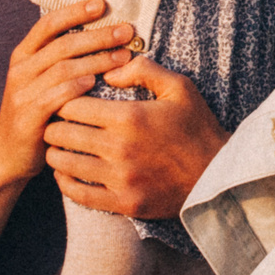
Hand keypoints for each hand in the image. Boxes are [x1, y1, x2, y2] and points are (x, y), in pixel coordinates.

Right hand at [0, 0, 134, 182]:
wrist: (8, 154)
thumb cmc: (36, 112)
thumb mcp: (40, 81)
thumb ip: (61, 60)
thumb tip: (100, 35)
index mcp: (24, 55)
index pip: (48, 24)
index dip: (74, 11)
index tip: (102, 3)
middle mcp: (20, 70)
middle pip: (62, 44)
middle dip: (97, 35)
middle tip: (126, 31)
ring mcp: (21, 93)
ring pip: (62, 68)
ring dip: (96, 60)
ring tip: (123, 56)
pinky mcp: (27, 116)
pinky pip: (55, 96)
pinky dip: (76, 87)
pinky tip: (96, 82)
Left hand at [44, 59, 229, 220]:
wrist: (219, 176)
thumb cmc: (198, 128)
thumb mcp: (179, 87)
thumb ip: (143, 70)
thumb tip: (109, 71)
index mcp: (129, 117)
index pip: (72, 105)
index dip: (64, 99)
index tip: (66, 98)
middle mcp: (118, 148)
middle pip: (61, 133)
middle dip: (54, 124)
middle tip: (56, 121)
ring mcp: (119, 179)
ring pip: (64, 163)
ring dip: (56, 152)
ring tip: (58, 145)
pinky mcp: (122, 203)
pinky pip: (78, 193)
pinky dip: (65, 181)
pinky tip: (65, 172)